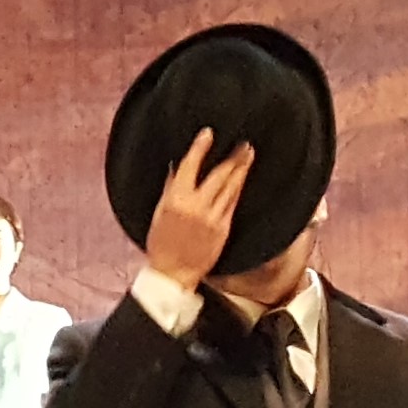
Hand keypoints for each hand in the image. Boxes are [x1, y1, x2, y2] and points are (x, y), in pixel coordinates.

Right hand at [141, 129, 253, 294]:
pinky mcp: (224, 229)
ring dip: (241, 170)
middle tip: (243, 144)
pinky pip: (233, 204)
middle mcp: (197, 207)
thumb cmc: (161, 245)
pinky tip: (243, 180)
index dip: (200, 148)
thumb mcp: (159, 212)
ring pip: (231, 188)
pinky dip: (239, 189)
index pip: (190, 166)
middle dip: (233, 157)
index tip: (208, 134)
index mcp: (176, 200)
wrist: (173, 273)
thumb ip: (170, 188)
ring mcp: (213, 218)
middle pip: (219, 175)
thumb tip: (177, 167)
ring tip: (248, 156)